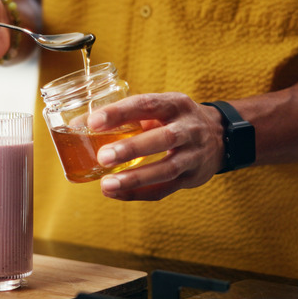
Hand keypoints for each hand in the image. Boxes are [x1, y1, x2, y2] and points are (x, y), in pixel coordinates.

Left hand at [87, 92, 226, 200]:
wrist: (220, 136)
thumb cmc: (175, 120)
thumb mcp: (159, 108)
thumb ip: (125, 116)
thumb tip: (77, 126)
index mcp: (175, 105)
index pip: (147, 104)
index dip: (119, 112)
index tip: (93, 121)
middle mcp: (188, 128)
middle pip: (162, 139)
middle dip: (131, 148)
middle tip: (103, 156)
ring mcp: (193, 155)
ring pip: (166, 169)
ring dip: (135, 178)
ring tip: (107, 185)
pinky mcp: (192, 178)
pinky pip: (165, 189)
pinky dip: (139, 193)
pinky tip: (117, 194)